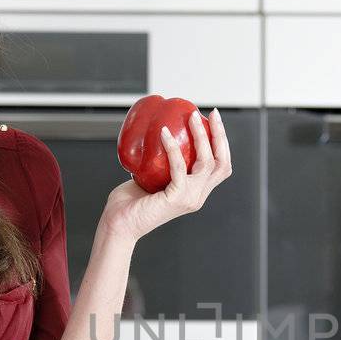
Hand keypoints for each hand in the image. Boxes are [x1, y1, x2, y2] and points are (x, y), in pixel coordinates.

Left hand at [100, 107, 231, 242]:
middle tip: (211, 114)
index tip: (213, 120)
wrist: (118, 225)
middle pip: (222, 163)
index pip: (220, 167)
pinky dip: (173, 147)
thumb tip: (157, 136)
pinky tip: (163, 133)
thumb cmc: (129, 204)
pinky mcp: (177, 197)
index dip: (222, 143)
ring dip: (201, 136)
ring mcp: (190, 198)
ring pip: (207, 162)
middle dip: (220, 135)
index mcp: (195, 192)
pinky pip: (179, 166)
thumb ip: (159, 163)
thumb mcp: (151, 178)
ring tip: (189, 117)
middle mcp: (197, 197)